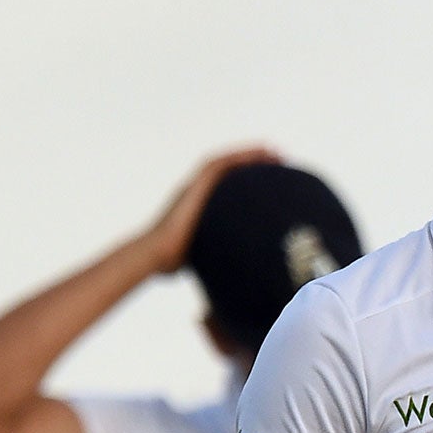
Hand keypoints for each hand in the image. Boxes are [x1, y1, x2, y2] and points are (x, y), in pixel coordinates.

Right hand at [136, 146, 281, 274]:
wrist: (155, 254)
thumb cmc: (170, 262)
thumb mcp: (199, 256)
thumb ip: (213, 257)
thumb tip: (231, 280)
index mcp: (196, 206)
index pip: (224, 187)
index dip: (245, 180)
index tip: (268, 180)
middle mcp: (195, 191)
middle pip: (227, 170)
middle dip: (252, 163)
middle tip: (278, 161)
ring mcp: (194, 186)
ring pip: (226, 162)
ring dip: (250, 154)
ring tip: (275, 152)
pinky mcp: (196, 185)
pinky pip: (222, 165)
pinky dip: (242, 157)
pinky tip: (262, 153)